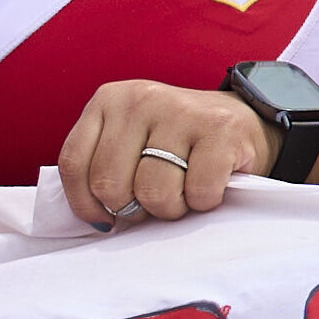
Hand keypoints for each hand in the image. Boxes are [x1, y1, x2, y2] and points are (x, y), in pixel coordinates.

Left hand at [56, 77, 264, 230]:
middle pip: (110, 185)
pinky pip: (197, 192)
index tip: (105, 218)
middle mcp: (140, 99)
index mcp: (109, 100)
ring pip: (153, 193)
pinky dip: (204, 202)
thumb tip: (95, 219)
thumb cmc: (177, 144)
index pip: (75, 164)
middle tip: (154, 199)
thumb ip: (102, 167)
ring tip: (183, 190)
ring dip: (171, 208)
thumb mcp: (128, 141)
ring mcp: (181, 111)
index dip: (86, 204)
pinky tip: (210, 182)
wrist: (243, 121)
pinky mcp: (219, 129)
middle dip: (133, 209)